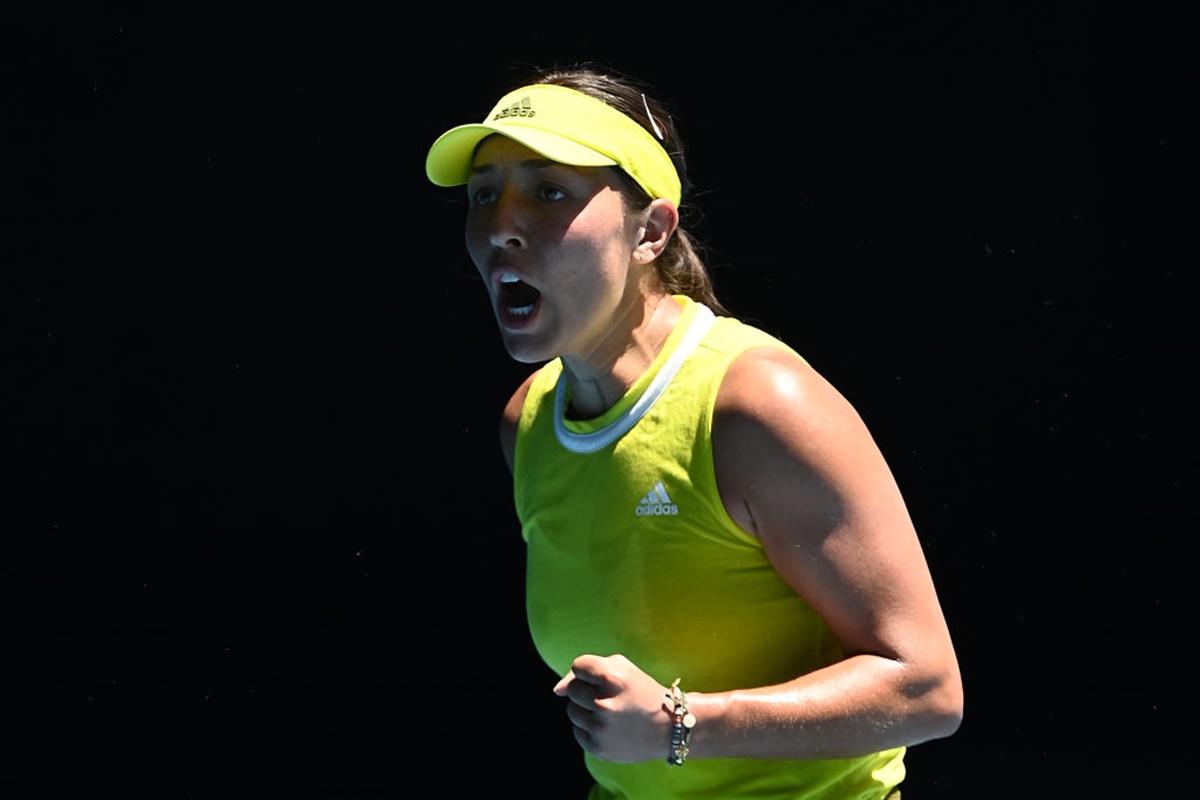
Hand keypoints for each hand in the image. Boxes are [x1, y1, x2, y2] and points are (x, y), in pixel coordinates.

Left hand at [553, 654, 671, 763]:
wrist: (668, 728)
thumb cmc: (641, 692)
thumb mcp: (621, 669)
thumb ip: (585, 670)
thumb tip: (555, 691)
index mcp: (612, 678)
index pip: (578, 666)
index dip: (590, 672)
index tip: (607, 679)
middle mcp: (604, 704)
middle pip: (572, 689)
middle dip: (587, 690)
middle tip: (610, 697)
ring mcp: (600, 729)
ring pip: (571, 711)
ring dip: (585, 709)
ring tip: (609, 712)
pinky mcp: (598, 748)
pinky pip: (577, 731)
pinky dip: (589, 727)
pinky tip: (609, 726)